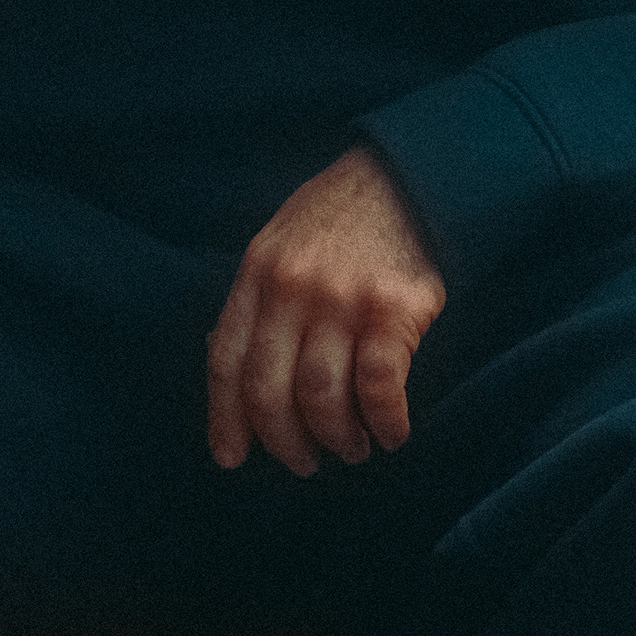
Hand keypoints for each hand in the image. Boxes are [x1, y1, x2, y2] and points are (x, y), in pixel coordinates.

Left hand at [206, 146, 446, 475]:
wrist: (410, 173)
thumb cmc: (342, 217)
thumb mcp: (281, 243)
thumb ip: (259, 302)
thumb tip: (239, 378)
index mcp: (258, 272)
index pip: (226, 358)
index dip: (226, 417)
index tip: (232, 457)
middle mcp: (293, 287)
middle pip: (270, 388)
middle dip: (284, 441)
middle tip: (303, 463)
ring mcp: (343, 297)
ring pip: (322, 395)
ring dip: (336, 437)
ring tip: (351, 448)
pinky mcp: (395, 308)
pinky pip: (380, 384)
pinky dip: (385, 421)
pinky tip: (391, 433)